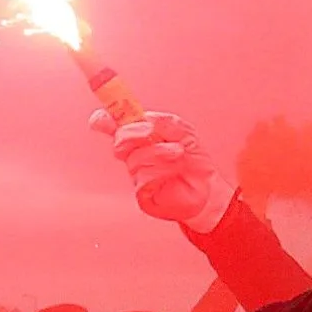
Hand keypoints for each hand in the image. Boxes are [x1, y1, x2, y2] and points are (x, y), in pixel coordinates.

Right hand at [96, 110, 234, 232]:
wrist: (209, 187)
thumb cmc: (193, 159)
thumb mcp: (184, 132)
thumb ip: (165, 122)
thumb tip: (146, 119)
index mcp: (139, 136)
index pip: (112, 126)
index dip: (102, 120)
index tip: (102, 118)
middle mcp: (134, 154)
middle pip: (118, 142)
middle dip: (132, 134)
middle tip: (151, 132)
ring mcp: (136, 175)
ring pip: (134, 160)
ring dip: (158, 152)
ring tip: (178, 153)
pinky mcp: (142, 194)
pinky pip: (144, 178)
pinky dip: (163, 170)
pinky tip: (175, 170)